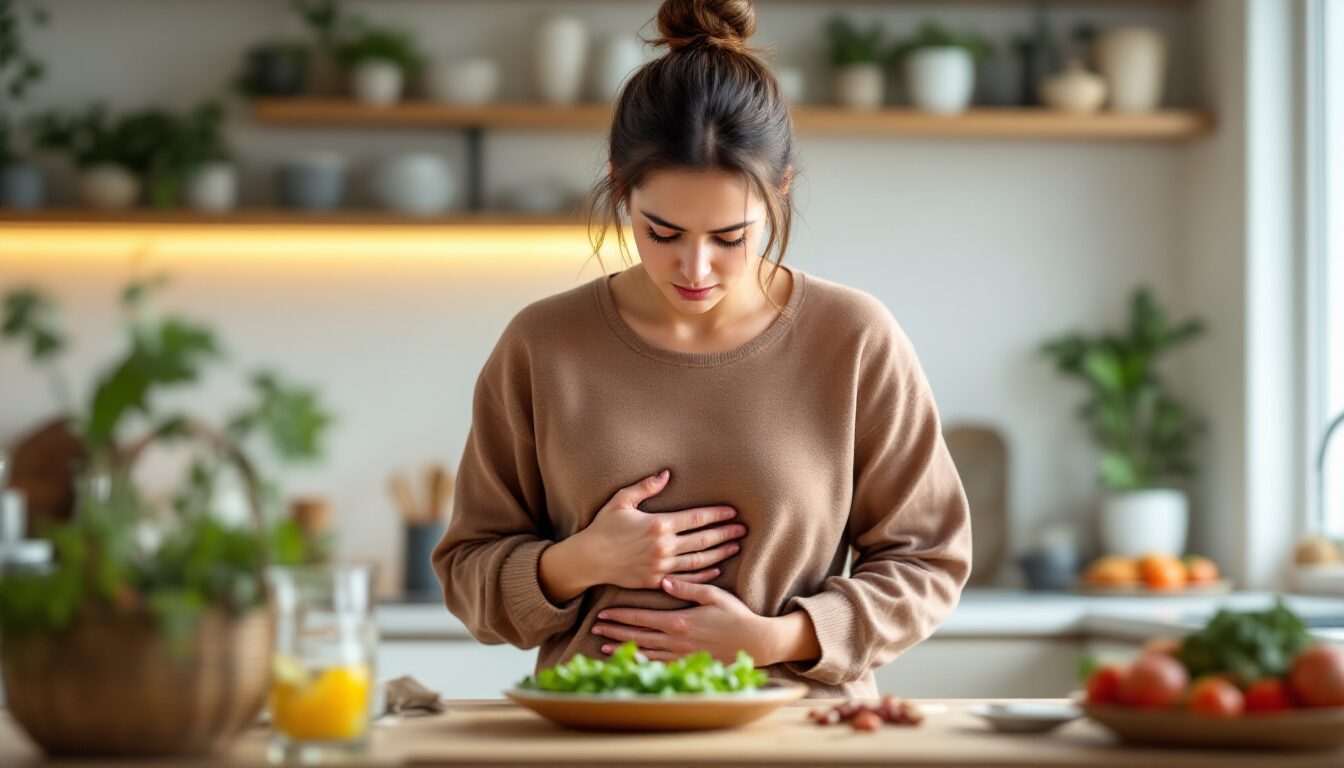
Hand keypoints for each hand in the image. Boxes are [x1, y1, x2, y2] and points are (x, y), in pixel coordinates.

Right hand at [572, 470, 746, 589]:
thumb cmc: (603, 527)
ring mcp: (661, 566)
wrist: (588, 559)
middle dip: (725, 533)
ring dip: (720, 553)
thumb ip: (645, 487)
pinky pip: (686, 578)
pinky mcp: (656, 581)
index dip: (717, 514)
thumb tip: (666, 474)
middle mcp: (663, 546)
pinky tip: (716, 569)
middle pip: (703, 539)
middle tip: (743, 529)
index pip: (696, 518)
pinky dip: (703, 574)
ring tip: (735, 546)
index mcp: (658, 524)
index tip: (732, 512)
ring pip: (699, 560)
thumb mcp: (621, 501)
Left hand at [590, 576, 775, 664]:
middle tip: (594, 628)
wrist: (756, 643)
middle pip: (637, 636)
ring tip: (604, 646)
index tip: (603, 613)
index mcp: (679, 621)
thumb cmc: (736, 616)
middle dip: (614, 631)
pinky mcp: (689, 665)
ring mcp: (681, 656)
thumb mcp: (714, 595)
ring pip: (645, 653)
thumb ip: (687, 588)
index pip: (642, 618)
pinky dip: (642, 663)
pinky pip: (660, 665)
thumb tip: (663, 580)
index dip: (620, 616)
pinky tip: (631, 662)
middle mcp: (675, 641)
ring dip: (623, 649)